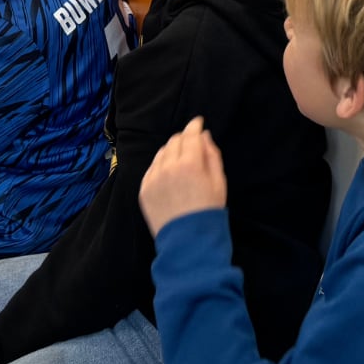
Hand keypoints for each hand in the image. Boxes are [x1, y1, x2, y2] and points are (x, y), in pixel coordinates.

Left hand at [140, 117, 227, 238]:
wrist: (188, 241)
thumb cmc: (208, 211)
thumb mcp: (219, 182)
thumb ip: (212, 155)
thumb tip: (204, 136)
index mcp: (190, 164)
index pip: (190, 135)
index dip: (194, 125)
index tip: (198, 122)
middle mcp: (168, 167)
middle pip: (174, 141)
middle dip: (184, 138)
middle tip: (191, 144)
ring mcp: (153, 179)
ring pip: (161, 153)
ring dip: (172, 151)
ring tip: (181, 160)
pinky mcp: (144, 190)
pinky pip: (152, 168)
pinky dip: (161, 165)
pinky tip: (169, 173)